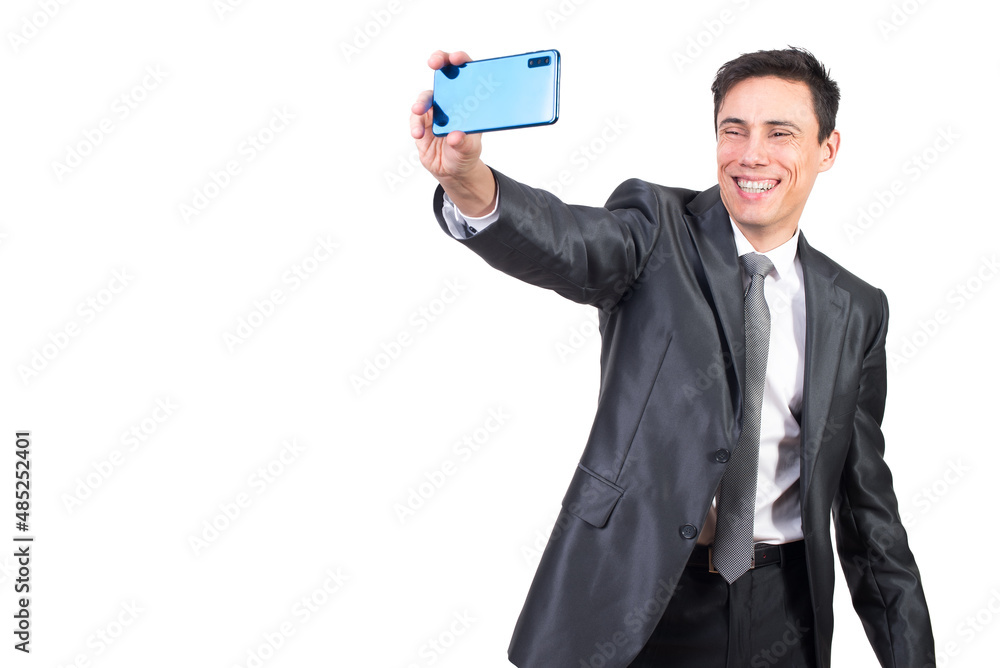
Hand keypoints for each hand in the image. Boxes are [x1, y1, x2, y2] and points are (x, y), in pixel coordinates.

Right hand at [410, 50, 495, 216]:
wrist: (451, 171)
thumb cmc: (465, 153)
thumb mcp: (470, 150)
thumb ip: (464, 143)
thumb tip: (455, 136)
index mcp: (467, 100)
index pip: (465, 72)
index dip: (460, 60)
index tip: (457, 59)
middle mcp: (449, 100)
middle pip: (443, 73)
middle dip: (438, 61)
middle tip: (434, 62)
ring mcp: (434, 110)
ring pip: (425, 97)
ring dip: (421, 101)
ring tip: (418, 110)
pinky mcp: (421, 123)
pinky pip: (416, 119)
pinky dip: (415, 125)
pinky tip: (418, 134)